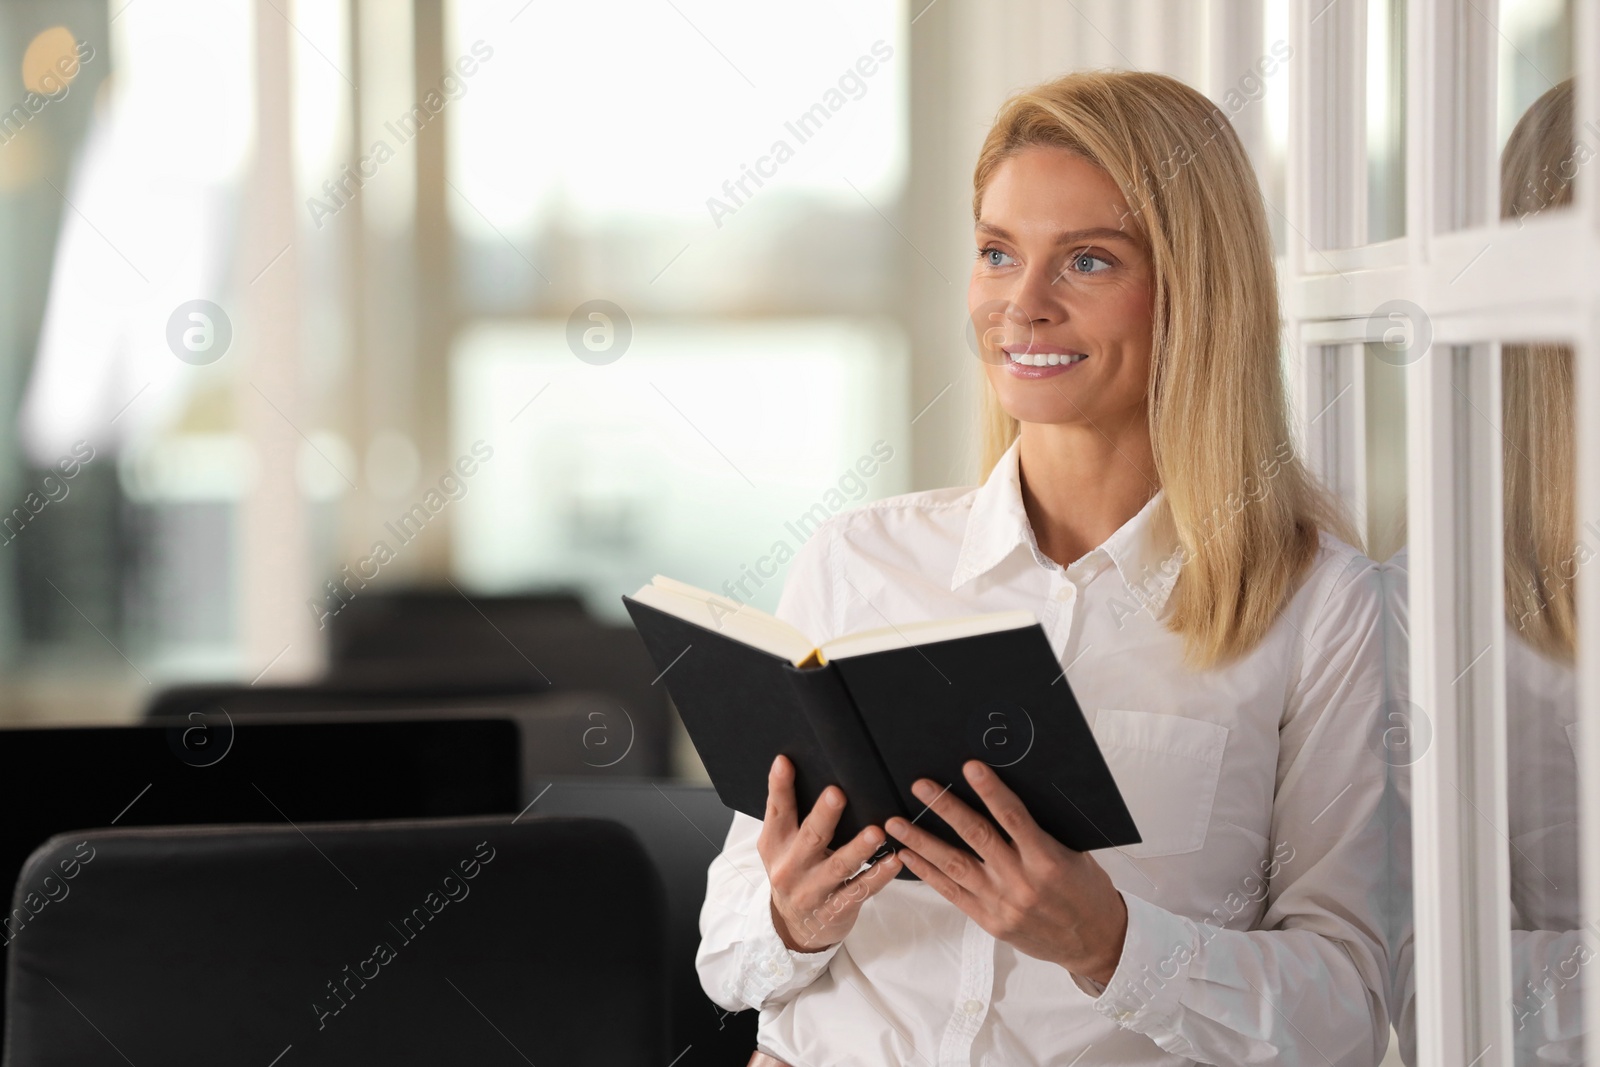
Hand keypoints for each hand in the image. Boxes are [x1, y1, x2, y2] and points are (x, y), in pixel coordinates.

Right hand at [757, 754, 901, 951]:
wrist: (794, 928)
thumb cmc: (794, 872)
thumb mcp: (781, 847)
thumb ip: (789, 816)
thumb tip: (799, 768)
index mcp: (776, 844)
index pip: (777, 811)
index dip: (780, 786)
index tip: (785, 762)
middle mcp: (791, 867)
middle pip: (810, 837)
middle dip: (824, 815)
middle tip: (837, 793)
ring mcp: (813, 891)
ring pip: (839, 866)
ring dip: (859, 848)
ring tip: (877, 832)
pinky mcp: (837, 909)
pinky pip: (860, 890)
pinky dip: (879, 875)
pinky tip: (895, 861)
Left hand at [885, 760, 1127, 985]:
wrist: (1095, 943)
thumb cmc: (1087, 891)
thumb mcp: (1074, 853)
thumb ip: (1042, 830)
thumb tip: (1005, 795)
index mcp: (1048, 860)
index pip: (1014, 817)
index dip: (991, 790)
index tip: (970, 767)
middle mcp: (1022, 881)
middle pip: (976, 836)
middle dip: (945, 808)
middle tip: (920, 786)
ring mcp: (1002, 903)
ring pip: (954, 865)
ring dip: (921, 841)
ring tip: (896, 822)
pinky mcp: (990, 921)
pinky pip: (952, 892)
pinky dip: (927, 873)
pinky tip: (908, 855)